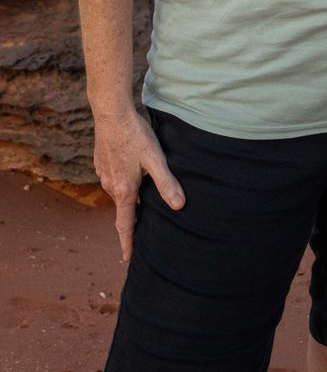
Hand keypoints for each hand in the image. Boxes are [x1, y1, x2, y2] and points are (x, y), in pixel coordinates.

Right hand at [93, 108, 184, 263]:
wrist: (111, 112)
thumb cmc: (135, 135)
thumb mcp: (155, 159)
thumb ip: (166, 183)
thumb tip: (179, 206)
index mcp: (124, 190)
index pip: (125, 225)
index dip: (128, 243)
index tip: (128, 259)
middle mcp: (110, 186)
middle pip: (124, 208)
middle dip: (133, 218)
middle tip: (143, 228)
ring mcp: (104, 173)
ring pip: (120, 191)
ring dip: (130, 197)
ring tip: (142, 200)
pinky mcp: (102, 162)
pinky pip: (115, 178)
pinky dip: (124, 181)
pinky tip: (133, 172)